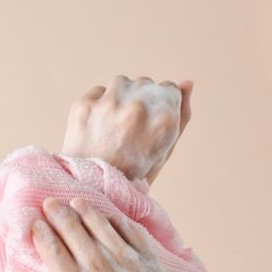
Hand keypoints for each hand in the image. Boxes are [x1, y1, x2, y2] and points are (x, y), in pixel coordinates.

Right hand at [32, 198, 271, 271]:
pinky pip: (142, 248)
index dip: (50, 249)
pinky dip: (124, 228)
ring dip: (92, 220)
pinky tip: (109, 215)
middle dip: (66, 225)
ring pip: (114, 246)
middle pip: (88, 256)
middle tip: (50, 203)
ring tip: (74, 201)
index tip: (36, 227)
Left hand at [61, 75, 192, 182]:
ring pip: (122, 83)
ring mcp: (108, 104)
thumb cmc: (132, 174)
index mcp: (164, 121)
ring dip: (120, 97)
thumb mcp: (164, 151)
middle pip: (145, 83)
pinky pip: (98, 91)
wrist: (90, 188)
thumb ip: (181, 117)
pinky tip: (98, 126)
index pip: (170, 89)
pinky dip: (99, 104)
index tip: (150, 121)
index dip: (161, 105)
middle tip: (129, 129)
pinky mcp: (84, 105)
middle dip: (141, 100)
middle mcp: (138, 108)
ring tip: (114, 125)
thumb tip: (187, 82)